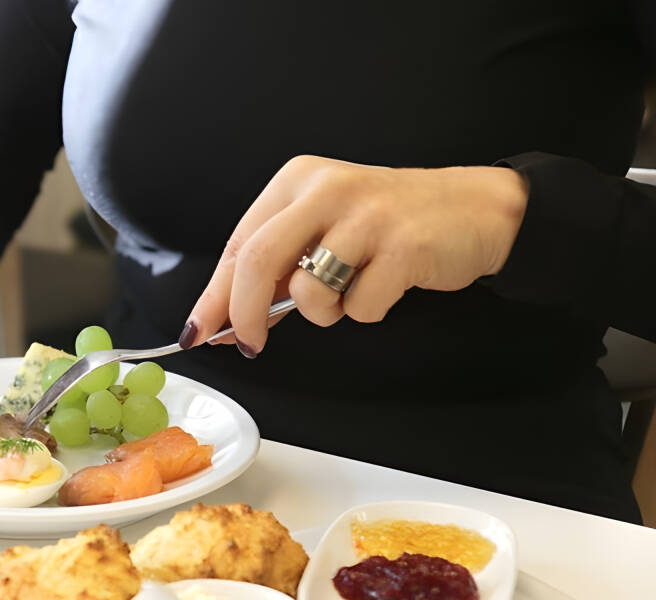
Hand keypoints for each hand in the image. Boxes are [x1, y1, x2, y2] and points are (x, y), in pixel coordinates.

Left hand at [181, 155, 527, 355]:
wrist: (475, 210)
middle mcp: (326, 189)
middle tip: (249, 345)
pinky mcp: (402, 245)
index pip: (239, 243)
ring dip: (322, 313)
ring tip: (348, 294)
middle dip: (244, 315)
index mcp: (297, 181)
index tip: (197, 332)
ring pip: (308, 290)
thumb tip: (224, 320)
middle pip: (257, 261)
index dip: (214, 294)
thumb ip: (277, 266)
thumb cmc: (387, 226)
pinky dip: (366, 311)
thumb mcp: (323, 228)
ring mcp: (365, 215)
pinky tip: (387, 285)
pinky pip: (361, 307)